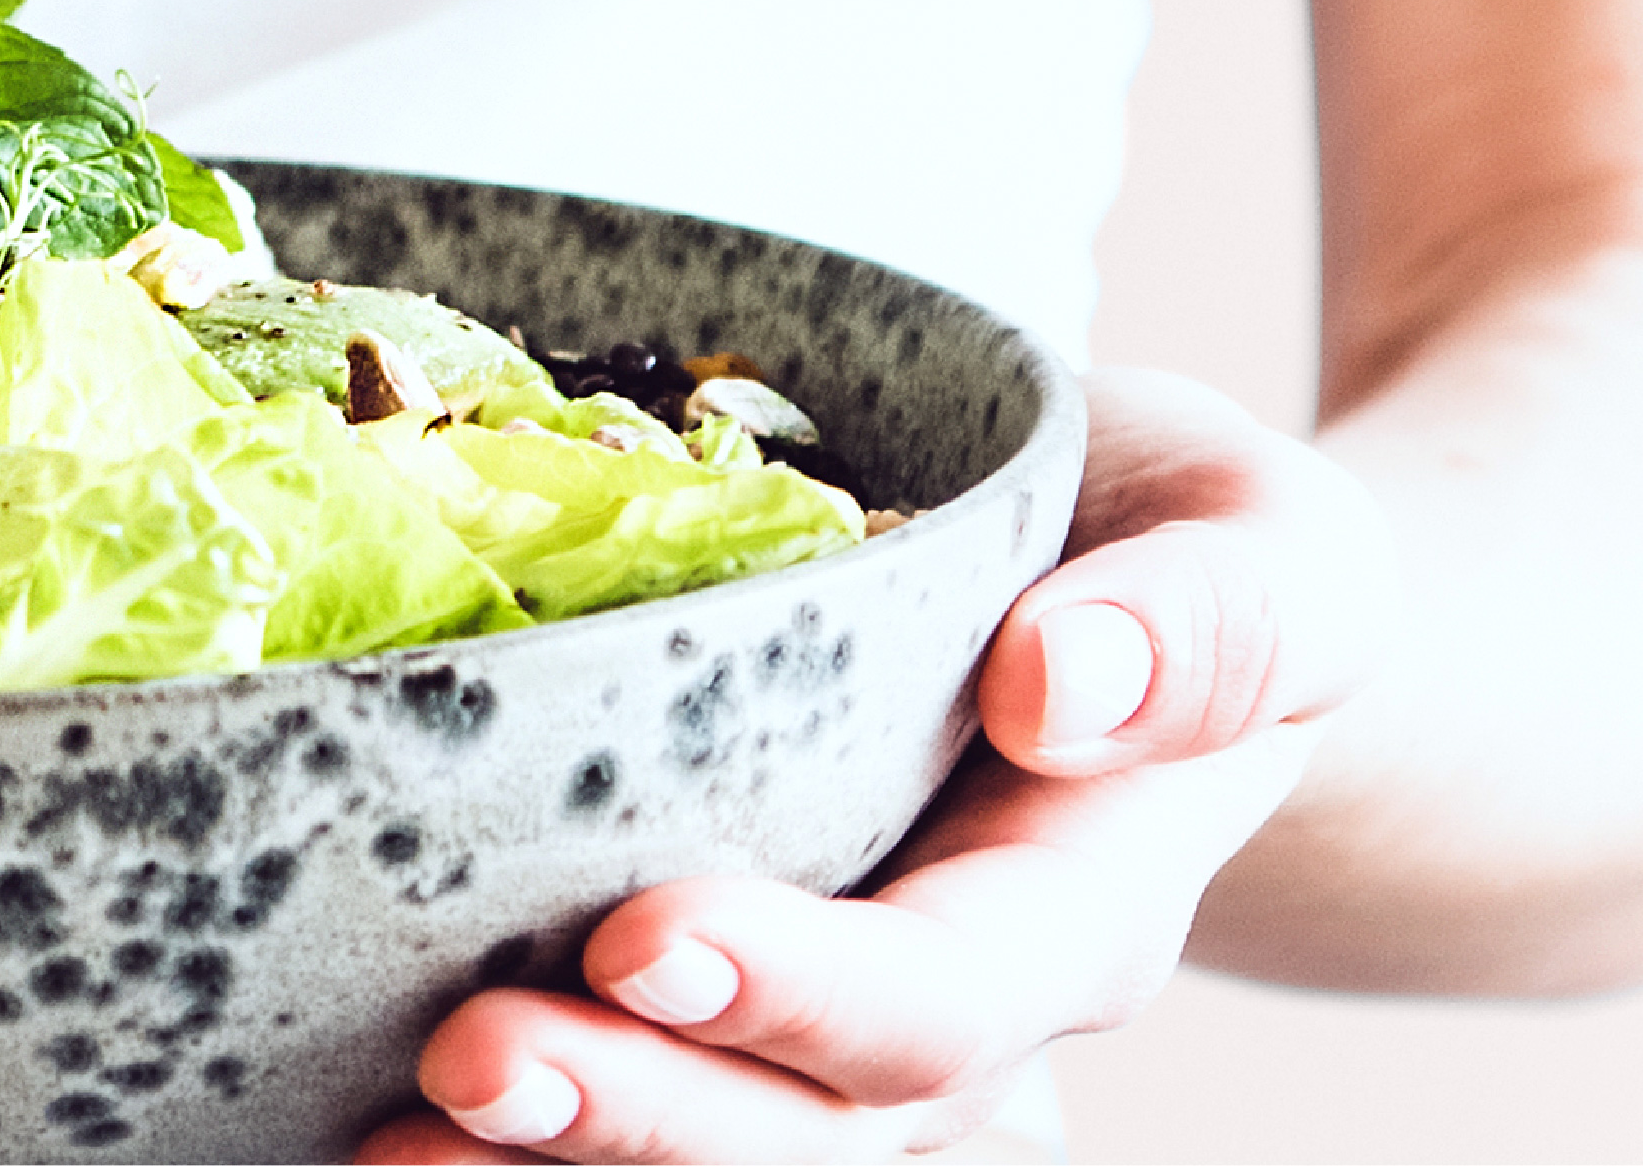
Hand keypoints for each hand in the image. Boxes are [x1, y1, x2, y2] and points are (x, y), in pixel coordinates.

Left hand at [358, 370, 1382, 1159]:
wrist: (1169, 611)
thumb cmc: (1193, 550)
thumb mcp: (1271, 539)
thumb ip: (1224, 616)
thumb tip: (1067, 682)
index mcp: (1088, 901)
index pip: (952, 993)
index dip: (804, 991)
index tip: (643, 931)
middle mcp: (972, 1009)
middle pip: (816, 1128)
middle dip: (644, 1116)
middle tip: (472, 1061)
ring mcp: (854, 1029)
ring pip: (731, 1158)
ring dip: (569, 1164)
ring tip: (394, 1136)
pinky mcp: (755, 1010)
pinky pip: (670, 1114)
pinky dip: (533, 1153)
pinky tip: (371, 1129)